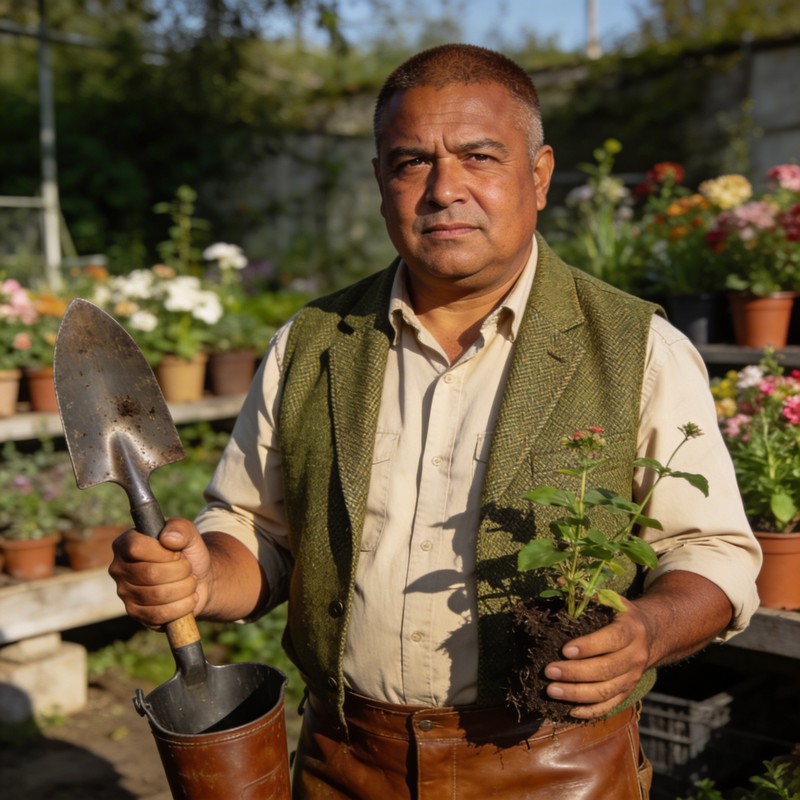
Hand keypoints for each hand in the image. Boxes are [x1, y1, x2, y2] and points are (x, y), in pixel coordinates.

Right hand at [109, 517, 210, 628]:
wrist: (199, 579)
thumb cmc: (188, 553)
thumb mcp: (189, 534)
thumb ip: (181, 529)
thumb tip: (167, 538)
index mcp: (125, 543)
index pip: (136, 547)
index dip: (163, 552)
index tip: (177, 553)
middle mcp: (119, 568)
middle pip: (151, 573)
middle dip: (180, 571)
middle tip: (188, 568)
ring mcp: (124, 593)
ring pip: (158, 595)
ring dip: (185, 588)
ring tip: (190, 582)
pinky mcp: (136, 613)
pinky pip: (159, 614)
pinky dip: (182, 606)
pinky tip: (188, 598)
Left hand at [543, 598, 653, 719]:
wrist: (652, 633)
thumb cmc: (621, 613)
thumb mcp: (612, 598)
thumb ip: (589, 594)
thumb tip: (560, 582)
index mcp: (631, 629)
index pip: (611, 640)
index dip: (589, 646)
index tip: (565, 649)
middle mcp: (636, 655)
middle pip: (606, 669)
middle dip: (575, 672)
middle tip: (548, 671)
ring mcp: (633, 677)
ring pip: (606, 691)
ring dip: (577, 693)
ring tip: (551, 690)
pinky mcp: (628, 690)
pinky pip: (610, 706)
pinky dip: (590, 711)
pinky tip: (569, 710)